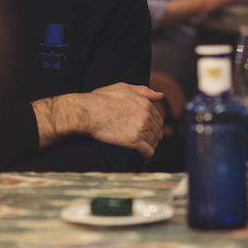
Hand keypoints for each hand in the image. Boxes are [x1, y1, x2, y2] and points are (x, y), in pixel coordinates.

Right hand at [36, 84, 164, 156]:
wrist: (87, 112)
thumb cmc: (101, 99)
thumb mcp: (124, 88)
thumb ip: (144, 91)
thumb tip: (160, 96)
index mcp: (145, 104)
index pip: (158, 118)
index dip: (153, 125)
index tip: (148, 130)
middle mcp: (146, 116)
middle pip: (158, 131)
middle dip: (153, 136)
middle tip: (146, 141)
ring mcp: (141, 129)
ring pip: (154, 141)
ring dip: (150, 146)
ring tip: (143, 149)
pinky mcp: (134, 141)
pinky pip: (148, 151)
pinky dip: (147, 156)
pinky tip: (144, 158)